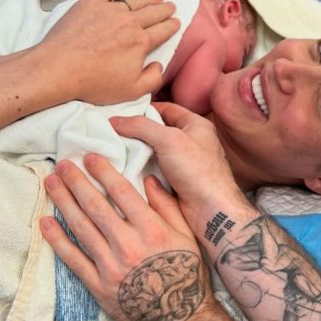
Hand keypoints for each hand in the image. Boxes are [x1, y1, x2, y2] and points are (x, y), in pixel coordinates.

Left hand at [40, 155, 212, 320]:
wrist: (180, 319)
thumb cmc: (187, 274)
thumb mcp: (187, 236)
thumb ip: (168, 207)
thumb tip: (149, 179)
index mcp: (152, 230)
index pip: (122, 193)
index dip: (103, 172)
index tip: (90, 157)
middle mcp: (128, 245)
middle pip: (95, 206)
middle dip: (76, 182)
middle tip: (61, 165)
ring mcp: (110, 266)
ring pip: (80, 228)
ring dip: (62, 203)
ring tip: (51, 184)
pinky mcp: (98, 285)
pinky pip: (72, 259)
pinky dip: (57, 240)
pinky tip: (45, 223)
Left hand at [41, 0, 179, 104]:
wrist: (60, 68)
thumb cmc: (94, 82)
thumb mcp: (131, 91)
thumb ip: (152, 79)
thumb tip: (159, 66)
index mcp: (141, 43)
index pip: (163, 31)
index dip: (172, 26)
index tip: (176, 23)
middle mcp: (130, 22)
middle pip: (154, 12)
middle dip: (165, 9)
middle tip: (171, 7)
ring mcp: (110, 9)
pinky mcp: (91, 2)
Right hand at [110, 102, 244, 221]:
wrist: (211, 211)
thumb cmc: (198, 171)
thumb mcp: (169, 140)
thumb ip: (141, 126)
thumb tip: (114, 120)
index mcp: (196, 126)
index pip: (167, 108)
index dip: (144, 108)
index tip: (120, 112)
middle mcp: (191, 142)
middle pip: (157, 131)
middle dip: (135, 132)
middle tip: (110, 132)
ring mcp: (183, 164)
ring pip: (153, 152)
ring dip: (135, 153)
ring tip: (111, 150)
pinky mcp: (176, 182)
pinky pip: (154, 171)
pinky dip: (140, 169)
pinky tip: (122, 169)